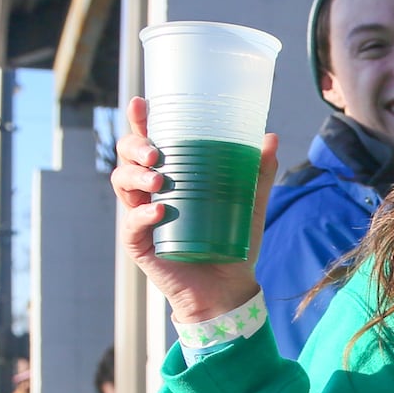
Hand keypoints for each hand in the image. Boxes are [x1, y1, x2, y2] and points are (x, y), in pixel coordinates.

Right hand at [111, 95, 278, 322]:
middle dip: (135, 147)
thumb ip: (258, 173)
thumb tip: (270, 137)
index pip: (148, 144)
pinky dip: (142, 215)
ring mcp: (140, 218)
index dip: (139, 122)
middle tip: (157, 152)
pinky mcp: (140, 245)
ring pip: (122, 185)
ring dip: (136, 176)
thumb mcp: (251, 205)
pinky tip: (158, 210)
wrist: (228, 289)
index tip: (142, 103)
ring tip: (159, 178)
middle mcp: (149, 194)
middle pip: (126, 158)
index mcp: (169, 178)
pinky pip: (132, 225)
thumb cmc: (233, 243)